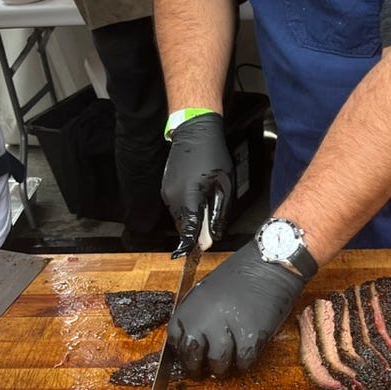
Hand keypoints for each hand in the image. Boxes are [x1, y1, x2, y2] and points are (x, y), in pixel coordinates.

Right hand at [161, 112, 234, 256]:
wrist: (195, 133)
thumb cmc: (213, 158)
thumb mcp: (224, 189)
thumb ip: (218, 216)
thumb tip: (213, 238)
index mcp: (189, 199)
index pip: (188, 231)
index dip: (190, 246)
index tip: (191, 256)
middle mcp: (173, 197)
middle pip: (184, 225)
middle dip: (196, 231)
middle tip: (210, 230)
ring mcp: (166, 192)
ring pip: (180, 216)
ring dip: (192, 218)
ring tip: (207, 205)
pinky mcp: (166, 187)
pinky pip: (177, 206)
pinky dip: (187, 208)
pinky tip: (199, 197)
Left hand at [167, 239, 306, 378]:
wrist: (270, 263)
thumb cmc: (241, 274)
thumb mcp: (207, 290)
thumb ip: (197, 313)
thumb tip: (194, 338)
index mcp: (190, 306)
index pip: (175, 340)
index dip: (182, 353)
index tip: (190, 358)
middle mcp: (204, 319)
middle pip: (193, 355)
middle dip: (197, 367)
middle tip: (205, 371)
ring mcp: (227, 329)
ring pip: (218, 363)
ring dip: (222, 369)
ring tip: (227, 367)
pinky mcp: (251, 337)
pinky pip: (243, 361)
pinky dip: (244, 364)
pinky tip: (245, 357)